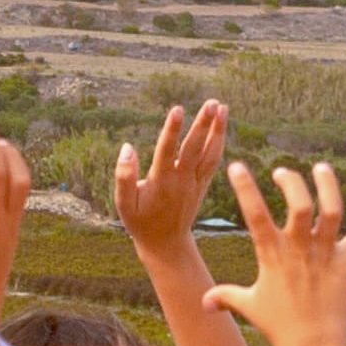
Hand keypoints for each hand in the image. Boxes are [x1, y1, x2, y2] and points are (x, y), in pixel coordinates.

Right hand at [112, 100, 230, 257]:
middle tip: (211, 102)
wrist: (166, 244)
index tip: (177, 109)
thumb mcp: (124, 204)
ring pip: (210, 153)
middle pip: (194, 148)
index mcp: (161, 182)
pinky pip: (213, 161)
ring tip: (221, 106)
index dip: (172, 130)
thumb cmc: (140, 222)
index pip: (167, 151)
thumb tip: (127, 147)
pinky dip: (218, 142)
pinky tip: (220, 125)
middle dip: (203, 124)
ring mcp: (195, 183)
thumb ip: (123, 177)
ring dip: (217, 130)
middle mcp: (181, 181)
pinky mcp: (202, 185)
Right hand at [211, 157, 345, 345]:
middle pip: (298, 204)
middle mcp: (299, 249)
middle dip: (290, 181)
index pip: (254, 213)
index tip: (236, 165)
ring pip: (332, 210)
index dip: (244, 187)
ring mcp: (325, 254)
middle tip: (283, 173)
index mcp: (272, 255)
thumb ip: (227, 296)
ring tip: (322, 169)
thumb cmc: (278, 327)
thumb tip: (204, 303)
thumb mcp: (250, 307)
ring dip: (329, 186)